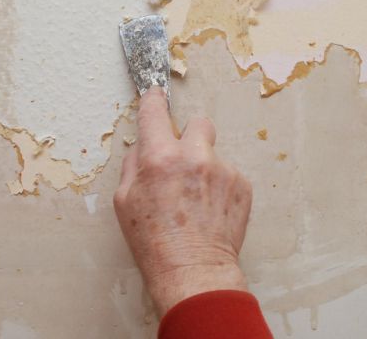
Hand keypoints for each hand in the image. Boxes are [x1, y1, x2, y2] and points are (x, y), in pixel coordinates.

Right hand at [113, 87, 252, 314]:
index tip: (155, 95)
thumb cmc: (154, 242)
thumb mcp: (125, 202)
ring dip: (205, 167)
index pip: (155, 112)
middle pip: (198, 122)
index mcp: (160, 158)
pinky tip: (210, 210)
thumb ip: (134, 165)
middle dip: (190, 136)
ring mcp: (223, 170)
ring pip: (213, 153)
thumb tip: (144, 148)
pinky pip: (228, 174)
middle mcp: (194, 157)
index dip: (154, 100)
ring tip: (196, 200)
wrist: (193, 270)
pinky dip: (220, 187)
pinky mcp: (242, 185)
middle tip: (183, 160)